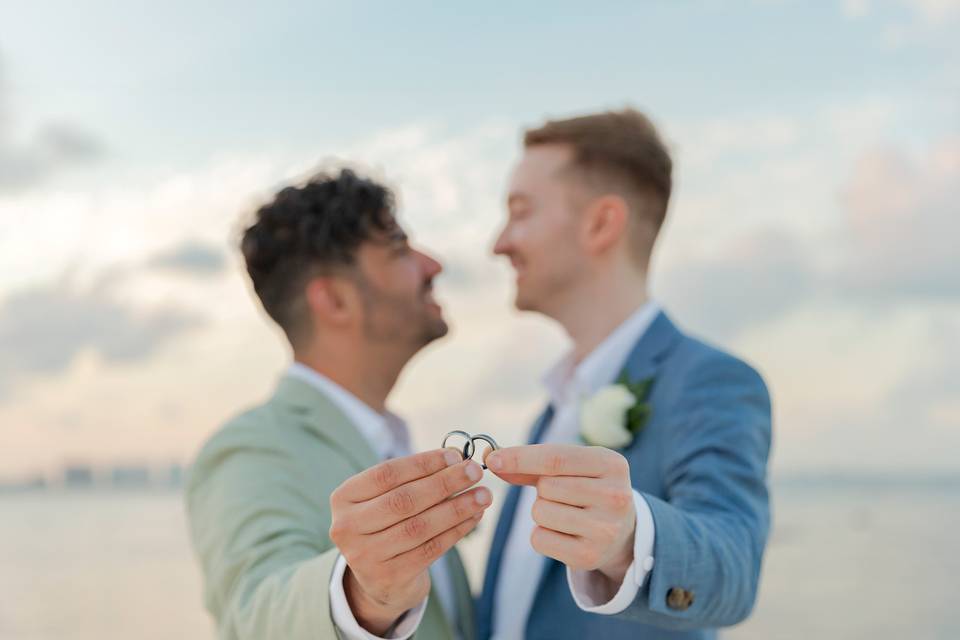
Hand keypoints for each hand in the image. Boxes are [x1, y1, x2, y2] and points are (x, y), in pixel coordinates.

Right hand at [329, 449, 490, 634]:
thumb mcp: (386, 499)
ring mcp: (365, 556)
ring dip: (457, 508)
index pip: (386, 474)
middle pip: (403, 500)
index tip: (454, 455)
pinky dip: (457, 530)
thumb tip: (458, 459)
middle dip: (444, 482)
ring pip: (420, 526)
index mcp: (343, 498)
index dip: (423, 463)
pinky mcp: (389, 577)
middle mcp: (347, 527)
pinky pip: (431, 548)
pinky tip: (474, 517)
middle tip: (474, 471)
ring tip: (482, 495)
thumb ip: (414, 479)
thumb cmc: (387, 525)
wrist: (378, 580)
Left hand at [486, 444, 635, 584]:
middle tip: (563, 495)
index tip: (493, 459)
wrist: (620, 532)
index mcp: (611, 464)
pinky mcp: (590, 556)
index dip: (519, 457)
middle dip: (542, 490)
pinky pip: (539, 539)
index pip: (555, 458)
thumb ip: (531, 463)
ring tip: (565, 513)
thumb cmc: (587, 489)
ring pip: (540, 513)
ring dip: (541, 512)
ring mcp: (605, 529)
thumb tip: (491, 458)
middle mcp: (615, 496)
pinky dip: (541, 535)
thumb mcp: (571, 468)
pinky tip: (563, 533)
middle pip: (546, 487)